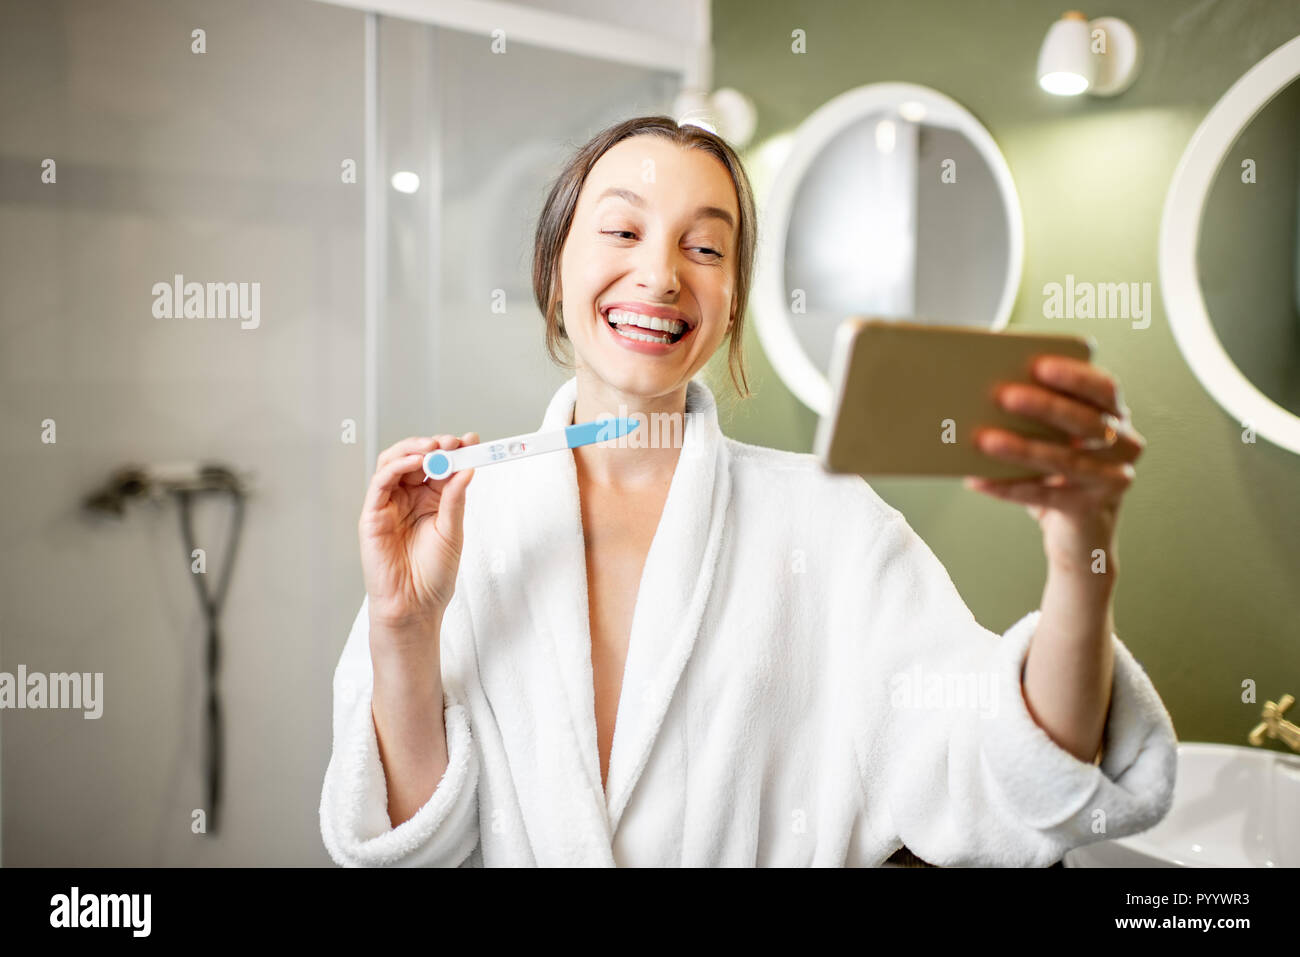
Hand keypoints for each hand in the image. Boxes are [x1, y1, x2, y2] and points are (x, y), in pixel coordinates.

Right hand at [359, 433, 478, 634]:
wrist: (415, 606)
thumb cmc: (433, 575)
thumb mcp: (452, 531)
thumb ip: (455, 499)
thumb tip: (467, 468)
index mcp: (430, 500)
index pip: (440, 466)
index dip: (454, 451)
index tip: (472, 441)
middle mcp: (409, 498)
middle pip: (416, 458)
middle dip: (435, 445)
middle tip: (453, 442)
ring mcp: (389, 504)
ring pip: (394, 463)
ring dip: (414, 449)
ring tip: (435, 447)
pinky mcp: (372, 515)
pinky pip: (380, 483)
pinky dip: (396, 467)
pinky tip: (415, 462)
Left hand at [964, 356, 1143, 577]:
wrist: (1079, 532)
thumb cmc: (1058, 472)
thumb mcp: (1054, 438)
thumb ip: (1038, 416)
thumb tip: (983, 394)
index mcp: (1115, 417)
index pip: (1105, 389)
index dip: (1075, 376)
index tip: (1039, 365)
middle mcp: (1124, 446)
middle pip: (1086, 422)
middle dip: (1044, 407)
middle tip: (1004, 396)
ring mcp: (1112, 481)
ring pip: (1066, 461)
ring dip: (1022, 448)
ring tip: (984, 439)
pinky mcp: (1090, 510)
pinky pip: (1044, 496)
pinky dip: (1008, 487)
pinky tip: (978, 480)